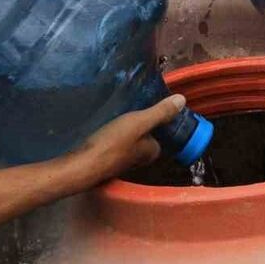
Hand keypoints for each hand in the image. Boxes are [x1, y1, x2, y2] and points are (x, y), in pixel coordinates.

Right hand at [65, 94, 185, 188]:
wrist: (83, 164)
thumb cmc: (114, 143)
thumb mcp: (139, 122)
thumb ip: (160, 113)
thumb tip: (182, 100)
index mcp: (151, 151)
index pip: (159, 134)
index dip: (154, 120)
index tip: (145, 106)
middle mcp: (138, 160)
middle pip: (142, 138)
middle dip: (137, 125)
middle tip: (128, 106)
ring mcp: (120, 161)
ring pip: (127, 141)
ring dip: (122, 130)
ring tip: (115, 113)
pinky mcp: (105, 160)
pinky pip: (113, 144)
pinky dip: (110, 136)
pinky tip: (102, 126)